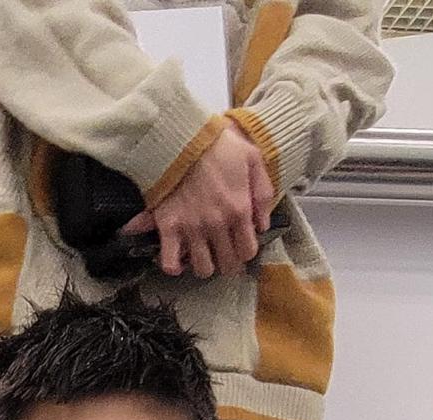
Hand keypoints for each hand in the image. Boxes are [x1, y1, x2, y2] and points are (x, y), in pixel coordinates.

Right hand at [123, 124, 274, 278]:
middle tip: (225, 255)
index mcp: (239, 210)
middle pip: (227, 264)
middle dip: (229, 263)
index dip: (246, 252)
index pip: (248, 250)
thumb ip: (262, 194)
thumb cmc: (219, 146)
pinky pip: (170, 262)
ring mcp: (192, 229)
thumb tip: (262, 224)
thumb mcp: (253, 160)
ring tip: (204, 256)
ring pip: (202, 268)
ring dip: (205, 266)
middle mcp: (217, 225)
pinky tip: (179, 262)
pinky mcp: (169, 228)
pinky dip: (174, 267)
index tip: (241, 246)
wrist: (182, 137)